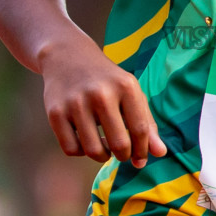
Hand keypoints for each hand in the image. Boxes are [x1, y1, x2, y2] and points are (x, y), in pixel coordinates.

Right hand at [39, 42, 167, 167]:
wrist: (68, 57)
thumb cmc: (107, 81)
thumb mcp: (131, 93)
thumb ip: (147, 123)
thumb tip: (160, 153)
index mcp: (125, 86)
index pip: (140, 130)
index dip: (143, 151)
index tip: (140, 158)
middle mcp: (101, 93)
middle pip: (119, 144)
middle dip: (123, 156)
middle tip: (122, 153)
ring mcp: (76, 103)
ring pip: (93, 151)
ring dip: (102, 156)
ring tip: (105, 148)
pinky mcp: (55, 112)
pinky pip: (71, 149)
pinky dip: (81, 152)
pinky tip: (85, 140)